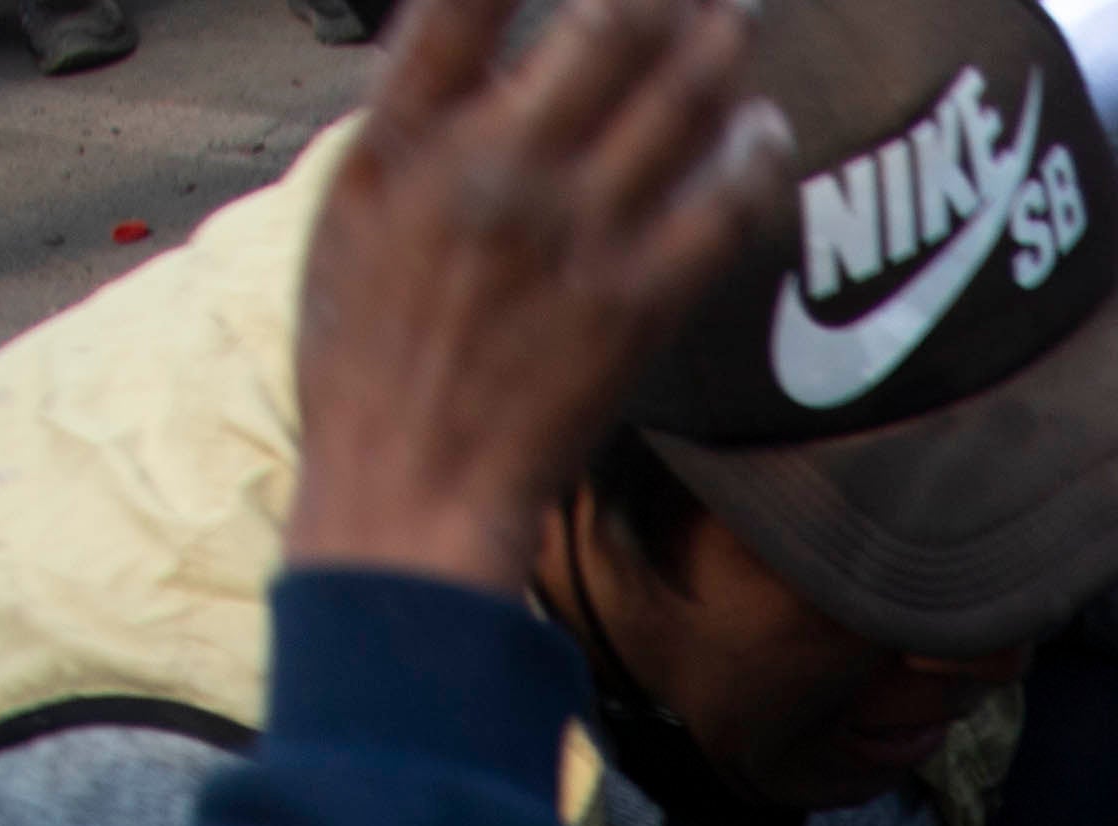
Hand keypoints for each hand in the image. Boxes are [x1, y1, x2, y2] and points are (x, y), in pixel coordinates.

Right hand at [286, 0, 798, 603]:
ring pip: (684, 96)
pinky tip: (763, 133)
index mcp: (407, 134)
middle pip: (607, 20)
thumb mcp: (354, 203)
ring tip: (736, 16)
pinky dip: (757, 151)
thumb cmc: (370, 346)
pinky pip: (730, 202)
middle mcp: (496, 166)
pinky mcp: (641, 303)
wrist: (412, 487)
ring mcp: (576, 234)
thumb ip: (421, 104)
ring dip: (723, 41)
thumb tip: (491, 22)